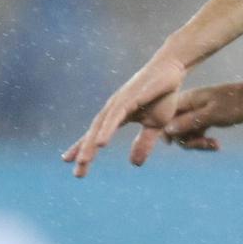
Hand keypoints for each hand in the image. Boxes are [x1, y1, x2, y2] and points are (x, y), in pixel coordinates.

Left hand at [61, 52, 189, 176]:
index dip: (83, 148)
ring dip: (91, 144)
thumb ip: (143, 143)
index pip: (97, 134)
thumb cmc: (162, 95)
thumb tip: (134, 164)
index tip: (71, 164)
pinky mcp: (130, 97)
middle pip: (94, 133)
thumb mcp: (155, 125)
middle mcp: (113, 108)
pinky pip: (115, 117)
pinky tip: (101, 143)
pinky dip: (106, 130)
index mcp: (117, 115)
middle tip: (77, 173)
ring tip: (83, 161)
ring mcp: (119, 102)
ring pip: (101, 126)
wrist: (172, 70)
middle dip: (84, 153)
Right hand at [163, 80, 242, 151]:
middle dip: (188, 140)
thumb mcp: (213, 115)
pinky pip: (198, 133)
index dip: (168, 132)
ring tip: (215, 146)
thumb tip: (167, 130)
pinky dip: (205, 141)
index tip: (178, 143)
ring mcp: (198, 112)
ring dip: (198, 143)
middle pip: (176, 129)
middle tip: (206, 145)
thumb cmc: (236, 103)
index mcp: (187, 100)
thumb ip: (190, 121)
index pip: (166, 118)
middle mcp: (189, 105)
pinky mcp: (207, 117)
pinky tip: (217, 146)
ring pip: (188, 133)